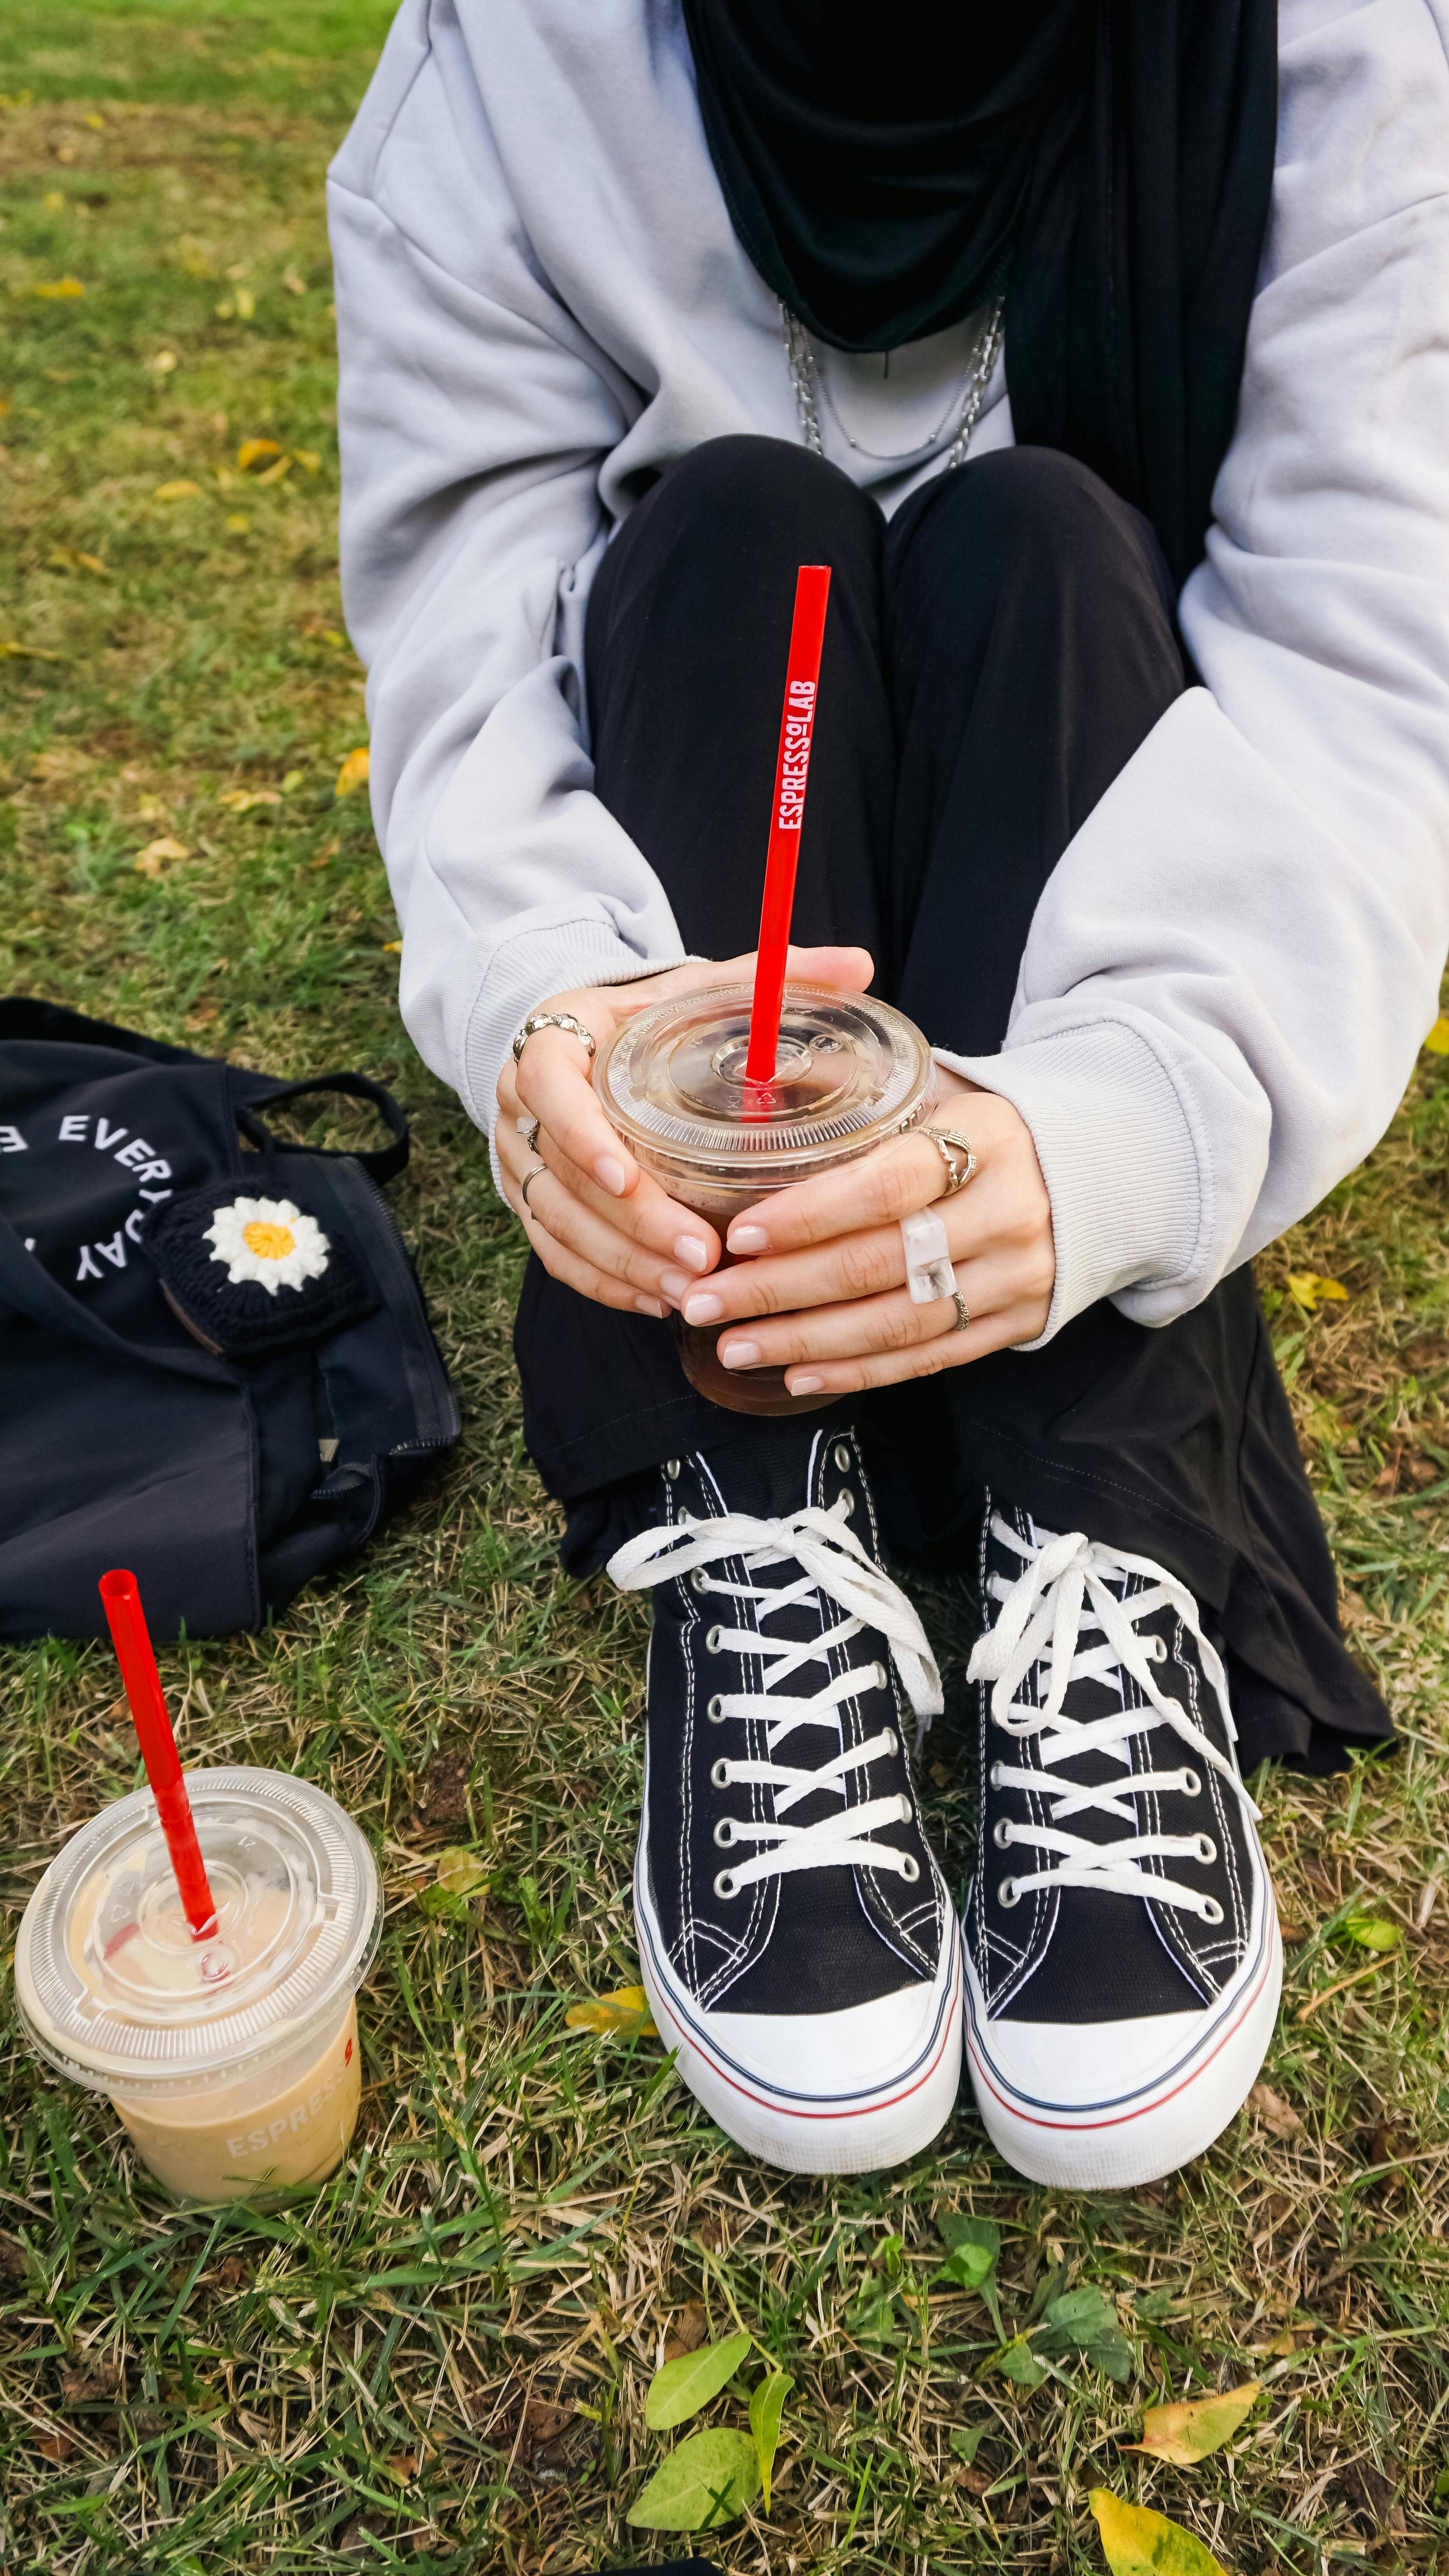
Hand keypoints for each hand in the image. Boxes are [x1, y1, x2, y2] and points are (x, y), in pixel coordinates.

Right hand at [494, 945, 874, 1315]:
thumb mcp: (696, 989)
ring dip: (623, 1264)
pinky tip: (658, 1297)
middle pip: (561, 1173)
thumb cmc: (647, 1016)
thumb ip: (767, 977)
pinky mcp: (529, 1197)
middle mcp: (523, 1101)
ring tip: (691, 1288)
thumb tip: (858, 963)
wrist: (587, 1039)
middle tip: (700, 1256)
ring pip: (557, 1222)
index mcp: (556, 1038)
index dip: (582, 1137)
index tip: (630, 1179)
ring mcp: (519, 1154)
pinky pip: (555, 1252)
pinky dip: (605, 1282)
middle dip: (630, 1225)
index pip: (548, 1086)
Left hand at [678, 1075, 1055, 1392]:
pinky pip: (927, 1360)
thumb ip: (856, 1084)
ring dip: (806, 1341)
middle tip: (707, 1301)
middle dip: (780, 1290)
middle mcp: (1006, 1214)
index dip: (809, 1216)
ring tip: (733, 1344)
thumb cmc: (995, 1127)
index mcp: (987, 1140)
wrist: (1102, 1170)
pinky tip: (798, 1373)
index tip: (739, 1236)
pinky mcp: (1016, 1323)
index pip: (887, 1187)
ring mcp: (1015, 1277)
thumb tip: (758, 1067)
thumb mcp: (942, 1087)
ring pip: (897, 1324)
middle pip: (879, 1265)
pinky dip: (858, 1372)